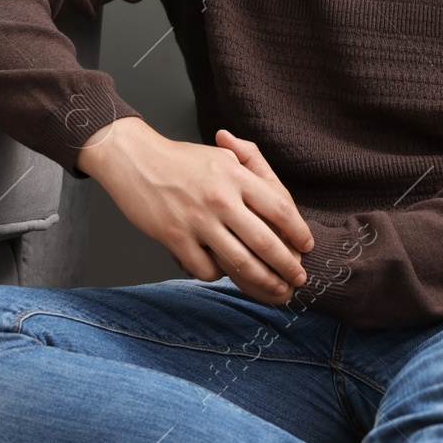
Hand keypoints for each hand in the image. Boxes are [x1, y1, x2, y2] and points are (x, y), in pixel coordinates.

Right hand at [79, 119, 315, 303]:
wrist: (135, 159)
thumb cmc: (179, 159)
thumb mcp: (221, 155)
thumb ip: (251, 172)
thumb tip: (277, 198)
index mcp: (235, 176)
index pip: (279, 208)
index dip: (298, 231)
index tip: (307, 246)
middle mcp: (221, 198)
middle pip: (266, 242)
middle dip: (287, 266)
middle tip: (299, 278)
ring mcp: (198, 220)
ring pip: (240, 262)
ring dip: (263, 280)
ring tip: (275, 287)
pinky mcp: (175, 237)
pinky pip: (206, 269)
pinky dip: (217, 274)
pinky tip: (221, 271)